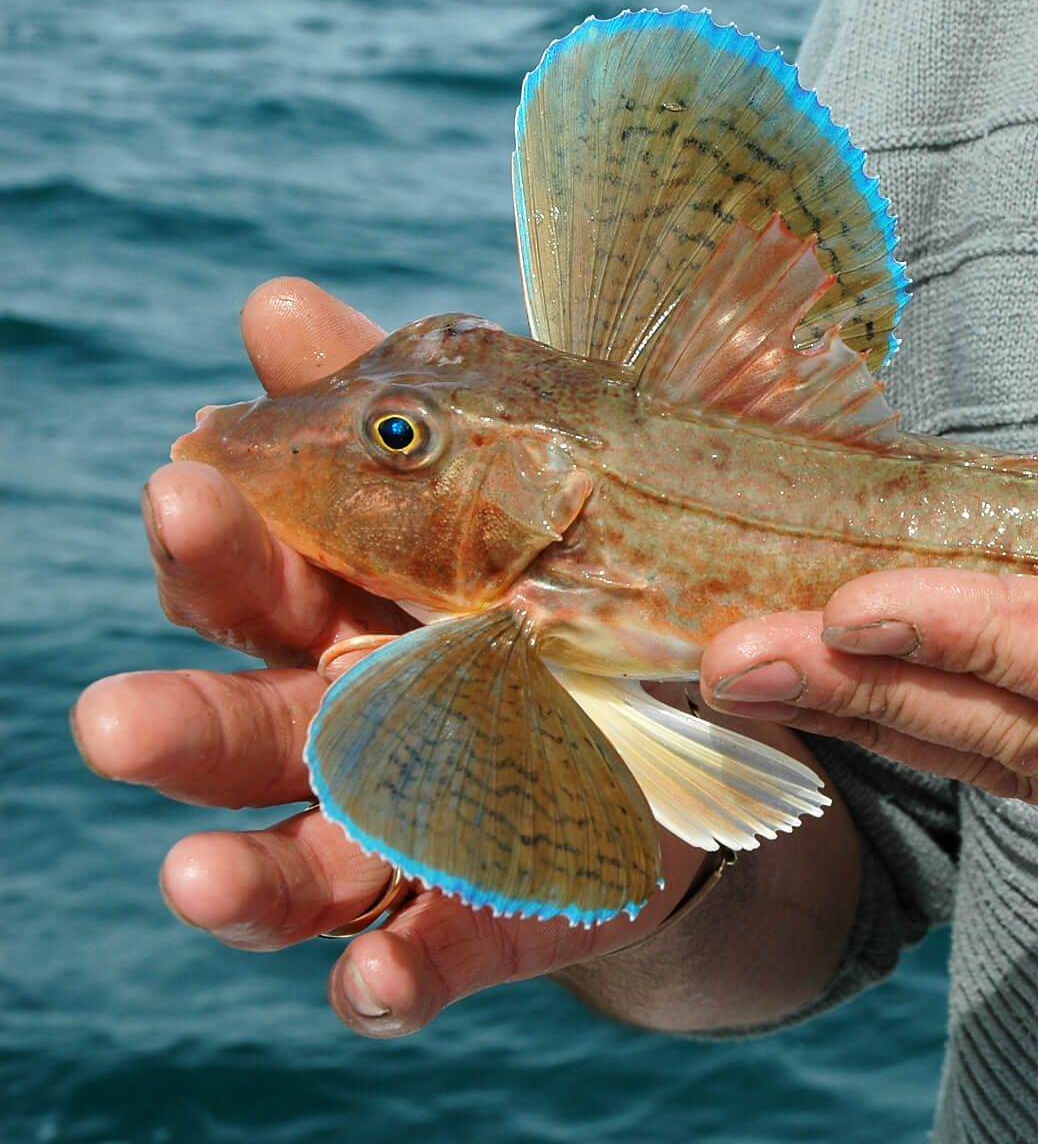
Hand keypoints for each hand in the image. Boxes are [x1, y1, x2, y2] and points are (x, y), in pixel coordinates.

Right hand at [72, 279, 709, 1035]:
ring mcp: (405, 838)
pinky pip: (433, 956)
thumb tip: (274, 305)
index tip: (189, 481)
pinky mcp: (482, 918)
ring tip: (192, 878)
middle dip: (178, 726)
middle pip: (244, 734)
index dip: (214, 544)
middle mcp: (344, 736)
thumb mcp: (485, 504)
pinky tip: (378, 985)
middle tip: (112, 723)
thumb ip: (386, 415)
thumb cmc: (536, 602)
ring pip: (301, 867)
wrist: (671, 740)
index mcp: (337, 619)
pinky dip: (396, 977)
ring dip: (240, 880)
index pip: (247, 586)